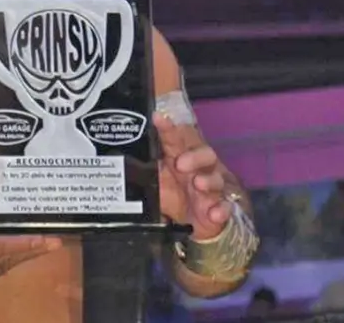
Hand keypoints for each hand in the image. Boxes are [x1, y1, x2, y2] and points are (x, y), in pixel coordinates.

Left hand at [155, 113, 230, 240]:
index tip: (157, 118)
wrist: (191, 225)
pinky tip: (214, 213)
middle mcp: (199, 170)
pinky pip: (225, 206)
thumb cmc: (174, 197)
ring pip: (217, 178)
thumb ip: (143, 170)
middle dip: (195, 157)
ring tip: (199, 184)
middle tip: (180, 164)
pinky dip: (221, 209)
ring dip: (209, 181)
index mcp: (181, 159)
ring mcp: (211, 188)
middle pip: (205, 154)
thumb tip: (117, 160)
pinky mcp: (219, 207)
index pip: (175, 140)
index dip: (168, 129)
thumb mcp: (155, 183)